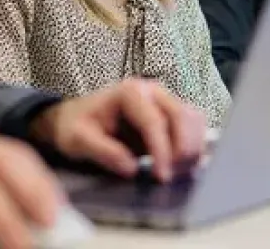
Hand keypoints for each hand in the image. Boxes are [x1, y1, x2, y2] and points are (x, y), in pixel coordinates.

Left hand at [30, 78, 205, 182]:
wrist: (75, 118)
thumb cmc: (76, 124)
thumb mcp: (78, 139)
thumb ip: (103, 151)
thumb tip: (131, 167)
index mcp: (129, 92)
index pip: (155, 122)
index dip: (162, 152)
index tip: (161, 177)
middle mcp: (151, 91)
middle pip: (183, 117)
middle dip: (182, 150)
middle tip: (169, 177)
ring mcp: (163, 100)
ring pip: (194, 120)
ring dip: (191, 148)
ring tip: (174, 172)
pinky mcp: (170, 114)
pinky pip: (193, 127)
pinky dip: (193, 146)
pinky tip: (179, 166)